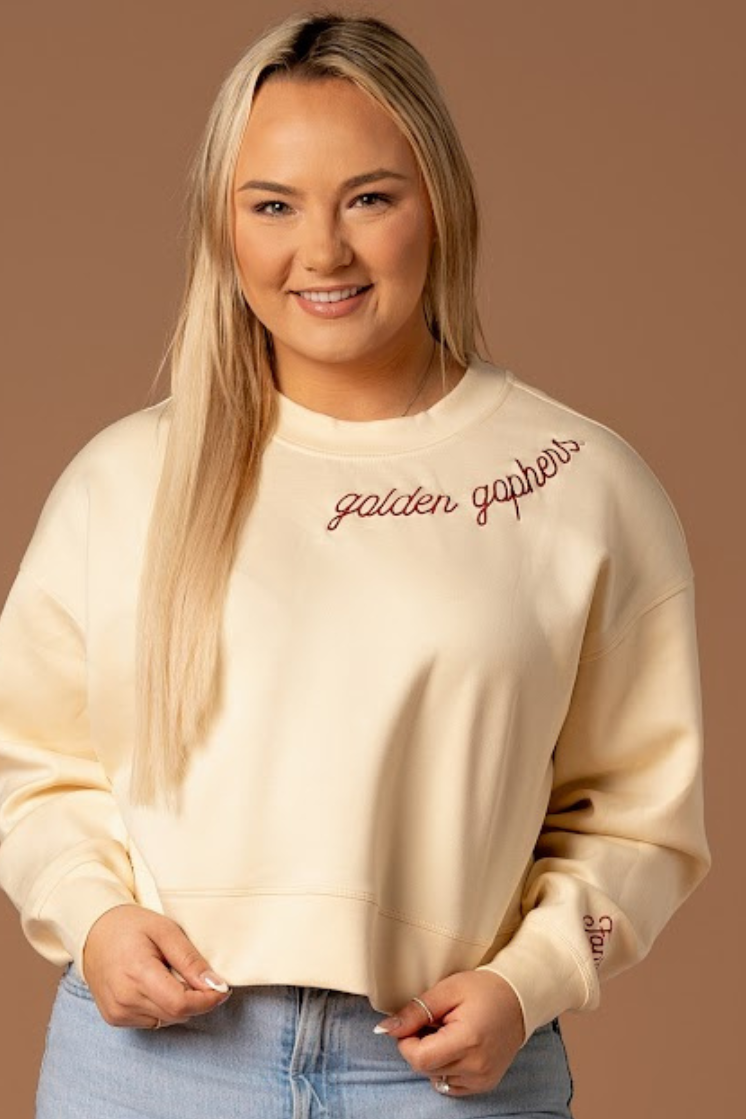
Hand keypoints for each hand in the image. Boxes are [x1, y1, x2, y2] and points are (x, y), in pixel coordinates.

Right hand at [80, 903, 232, 1028]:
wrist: (93, 931)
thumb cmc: (131, 926)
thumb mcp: (166, 931)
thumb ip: (191, 961)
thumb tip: (216, 985)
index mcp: (138, 974)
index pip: (181, 1004)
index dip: (207, 1000)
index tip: (221, 989)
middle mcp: (124, 999)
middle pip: (176, 1014)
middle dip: (195, 999)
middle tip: (195, 975)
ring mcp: (117, 1012)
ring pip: (165, 1020)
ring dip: (177, 1004)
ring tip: (168, 974)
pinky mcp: (113, 1018)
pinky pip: (150, 1021)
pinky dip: (161, 1007)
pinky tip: (153, 985)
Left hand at [373, 969, 525, 1096]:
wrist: (519, 999)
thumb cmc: (484, 989)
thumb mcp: (446, 990)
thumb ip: (415, 1011)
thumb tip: (385, 1029)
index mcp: (467, 1040)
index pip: (418, 1058)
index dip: (406, 1042)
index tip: (413, 1024)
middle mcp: (476, 1065)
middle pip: (425, 1068)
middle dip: (420, 1045)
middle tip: (434, 1021)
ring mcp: (482, 1078)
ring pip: (435, 1076)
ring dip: (434, 1056)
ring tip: (448, 1032)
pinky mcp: (485, 1083)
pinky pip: (450, 1083)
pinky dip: (446, 1067)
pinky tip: (457, 1046)